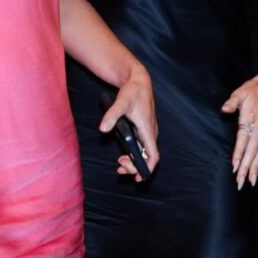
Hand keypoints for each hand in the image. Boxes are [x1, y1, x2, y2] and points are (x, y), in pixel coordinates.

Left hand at [100, 64, 159, 180]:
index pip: (153, 155)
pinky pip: (142, 147)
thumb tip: (103, 129)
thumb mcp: (121, 102)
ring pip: (144, 153)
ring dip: (134, 161)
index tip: (139, 176)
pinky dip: (134, 154)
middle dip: (135, 166)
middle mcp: (150, 132)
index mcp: (148, 129)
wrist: (138, 80)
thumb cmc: (133, 91)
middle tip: (120, 166)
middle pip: (147, 157)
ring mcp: (147, 131)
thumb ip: (112, 116)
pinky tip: (123, 155)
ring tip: (120, 163)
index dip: (148, 168)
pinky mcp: (143, 129)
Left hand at [221, 61, 257, 188]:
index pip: (243, 140)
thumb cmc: (257, 88)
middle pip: (252, 152)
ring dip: (256, 170)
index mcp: (250, 119)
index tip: (235, 167)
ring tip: (251, 183)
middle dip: (246, 168)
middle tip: (240, 182)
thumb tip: (224, 109)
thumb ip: (232, 102)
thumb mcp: (241, 92)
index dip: (239, 154)